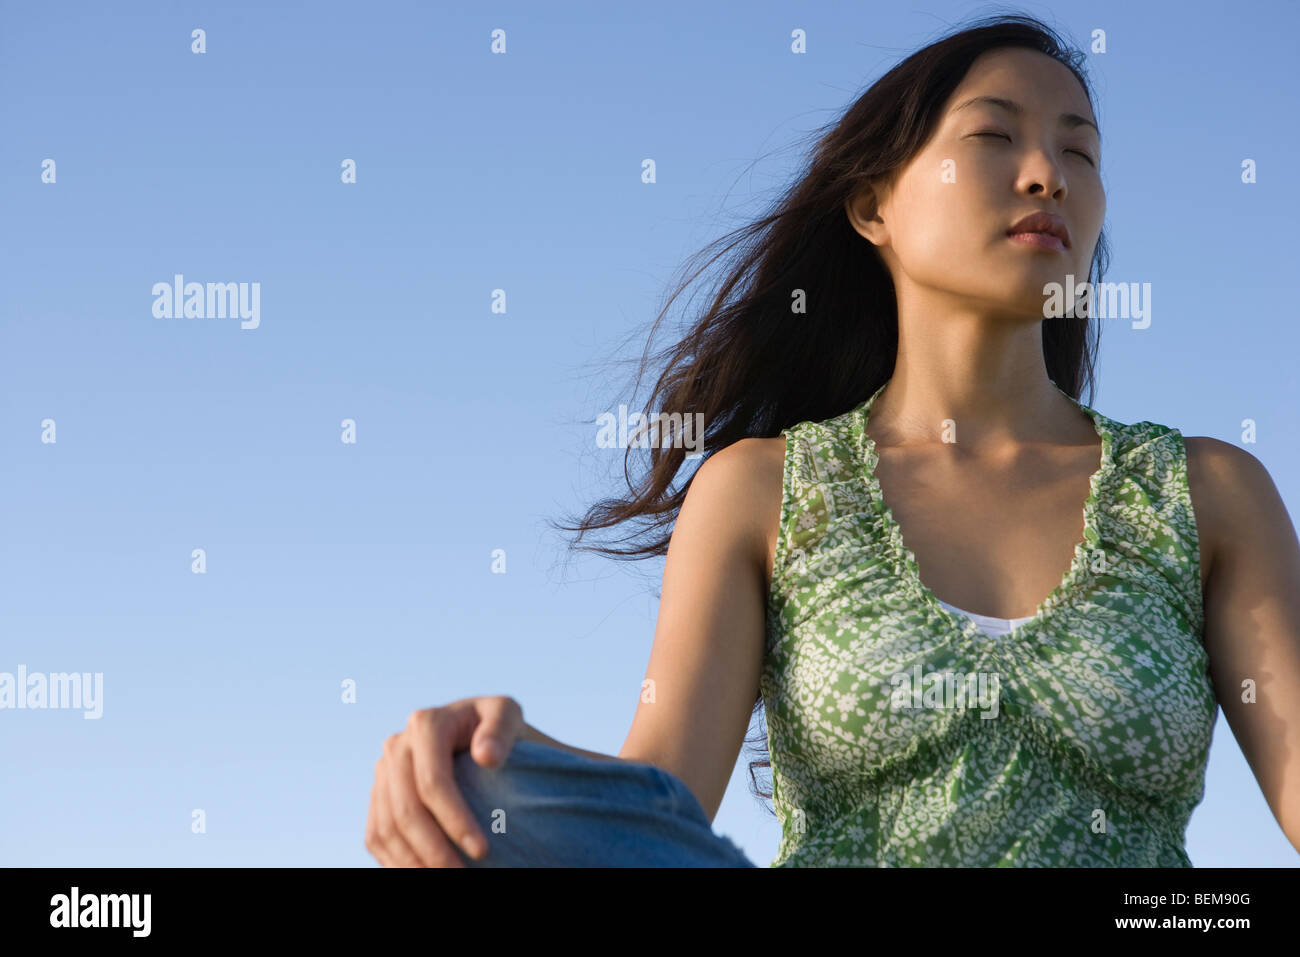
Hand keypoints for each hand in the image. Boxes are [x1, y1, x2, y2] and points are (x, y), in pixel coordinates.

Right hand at [364, 695, 524, 866]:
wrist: (477, 732)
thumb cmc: (498, 728)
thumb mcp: (508, 715)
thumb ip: (501, 729)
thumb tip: (486, 756)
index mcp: (425, 723)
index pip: (433, 781)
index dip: (454, 819)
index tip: (482, 850)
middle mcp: (396, 746)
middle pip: (406, 810)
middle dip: (433, 851)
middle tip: (461, 876)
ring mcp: (383, 772)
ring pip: (386, 829)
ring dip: (413, 863)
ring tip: (445, 881)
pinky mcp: (378, 795)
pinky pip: (377, 836)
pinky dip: (396, 862)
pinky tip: (422, 874)